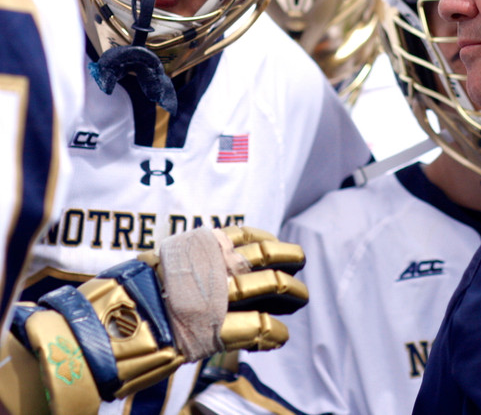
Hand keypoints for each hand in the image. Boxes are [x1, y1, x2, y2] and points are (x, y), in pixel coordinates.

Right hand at [7, 226, 306, 412]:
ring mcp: (206, 298)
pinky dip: (272, 331)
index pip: (237, 235)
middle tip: (300, 263)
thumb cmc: (113, 308)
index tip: (276, 244)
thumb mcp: (148, 271)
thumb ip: (181, 268)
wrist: (87, 337)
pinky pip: (254, 326)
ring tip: (301, 297)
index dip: (264, 239)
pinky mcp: (207, 330)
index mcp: (186, 251)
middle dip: (287, 258)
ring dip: (290, 291)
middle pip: (258, 257)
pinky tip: (278, 336)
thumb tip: (208, 271)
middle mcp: (200, 267)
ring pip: (264, 286)